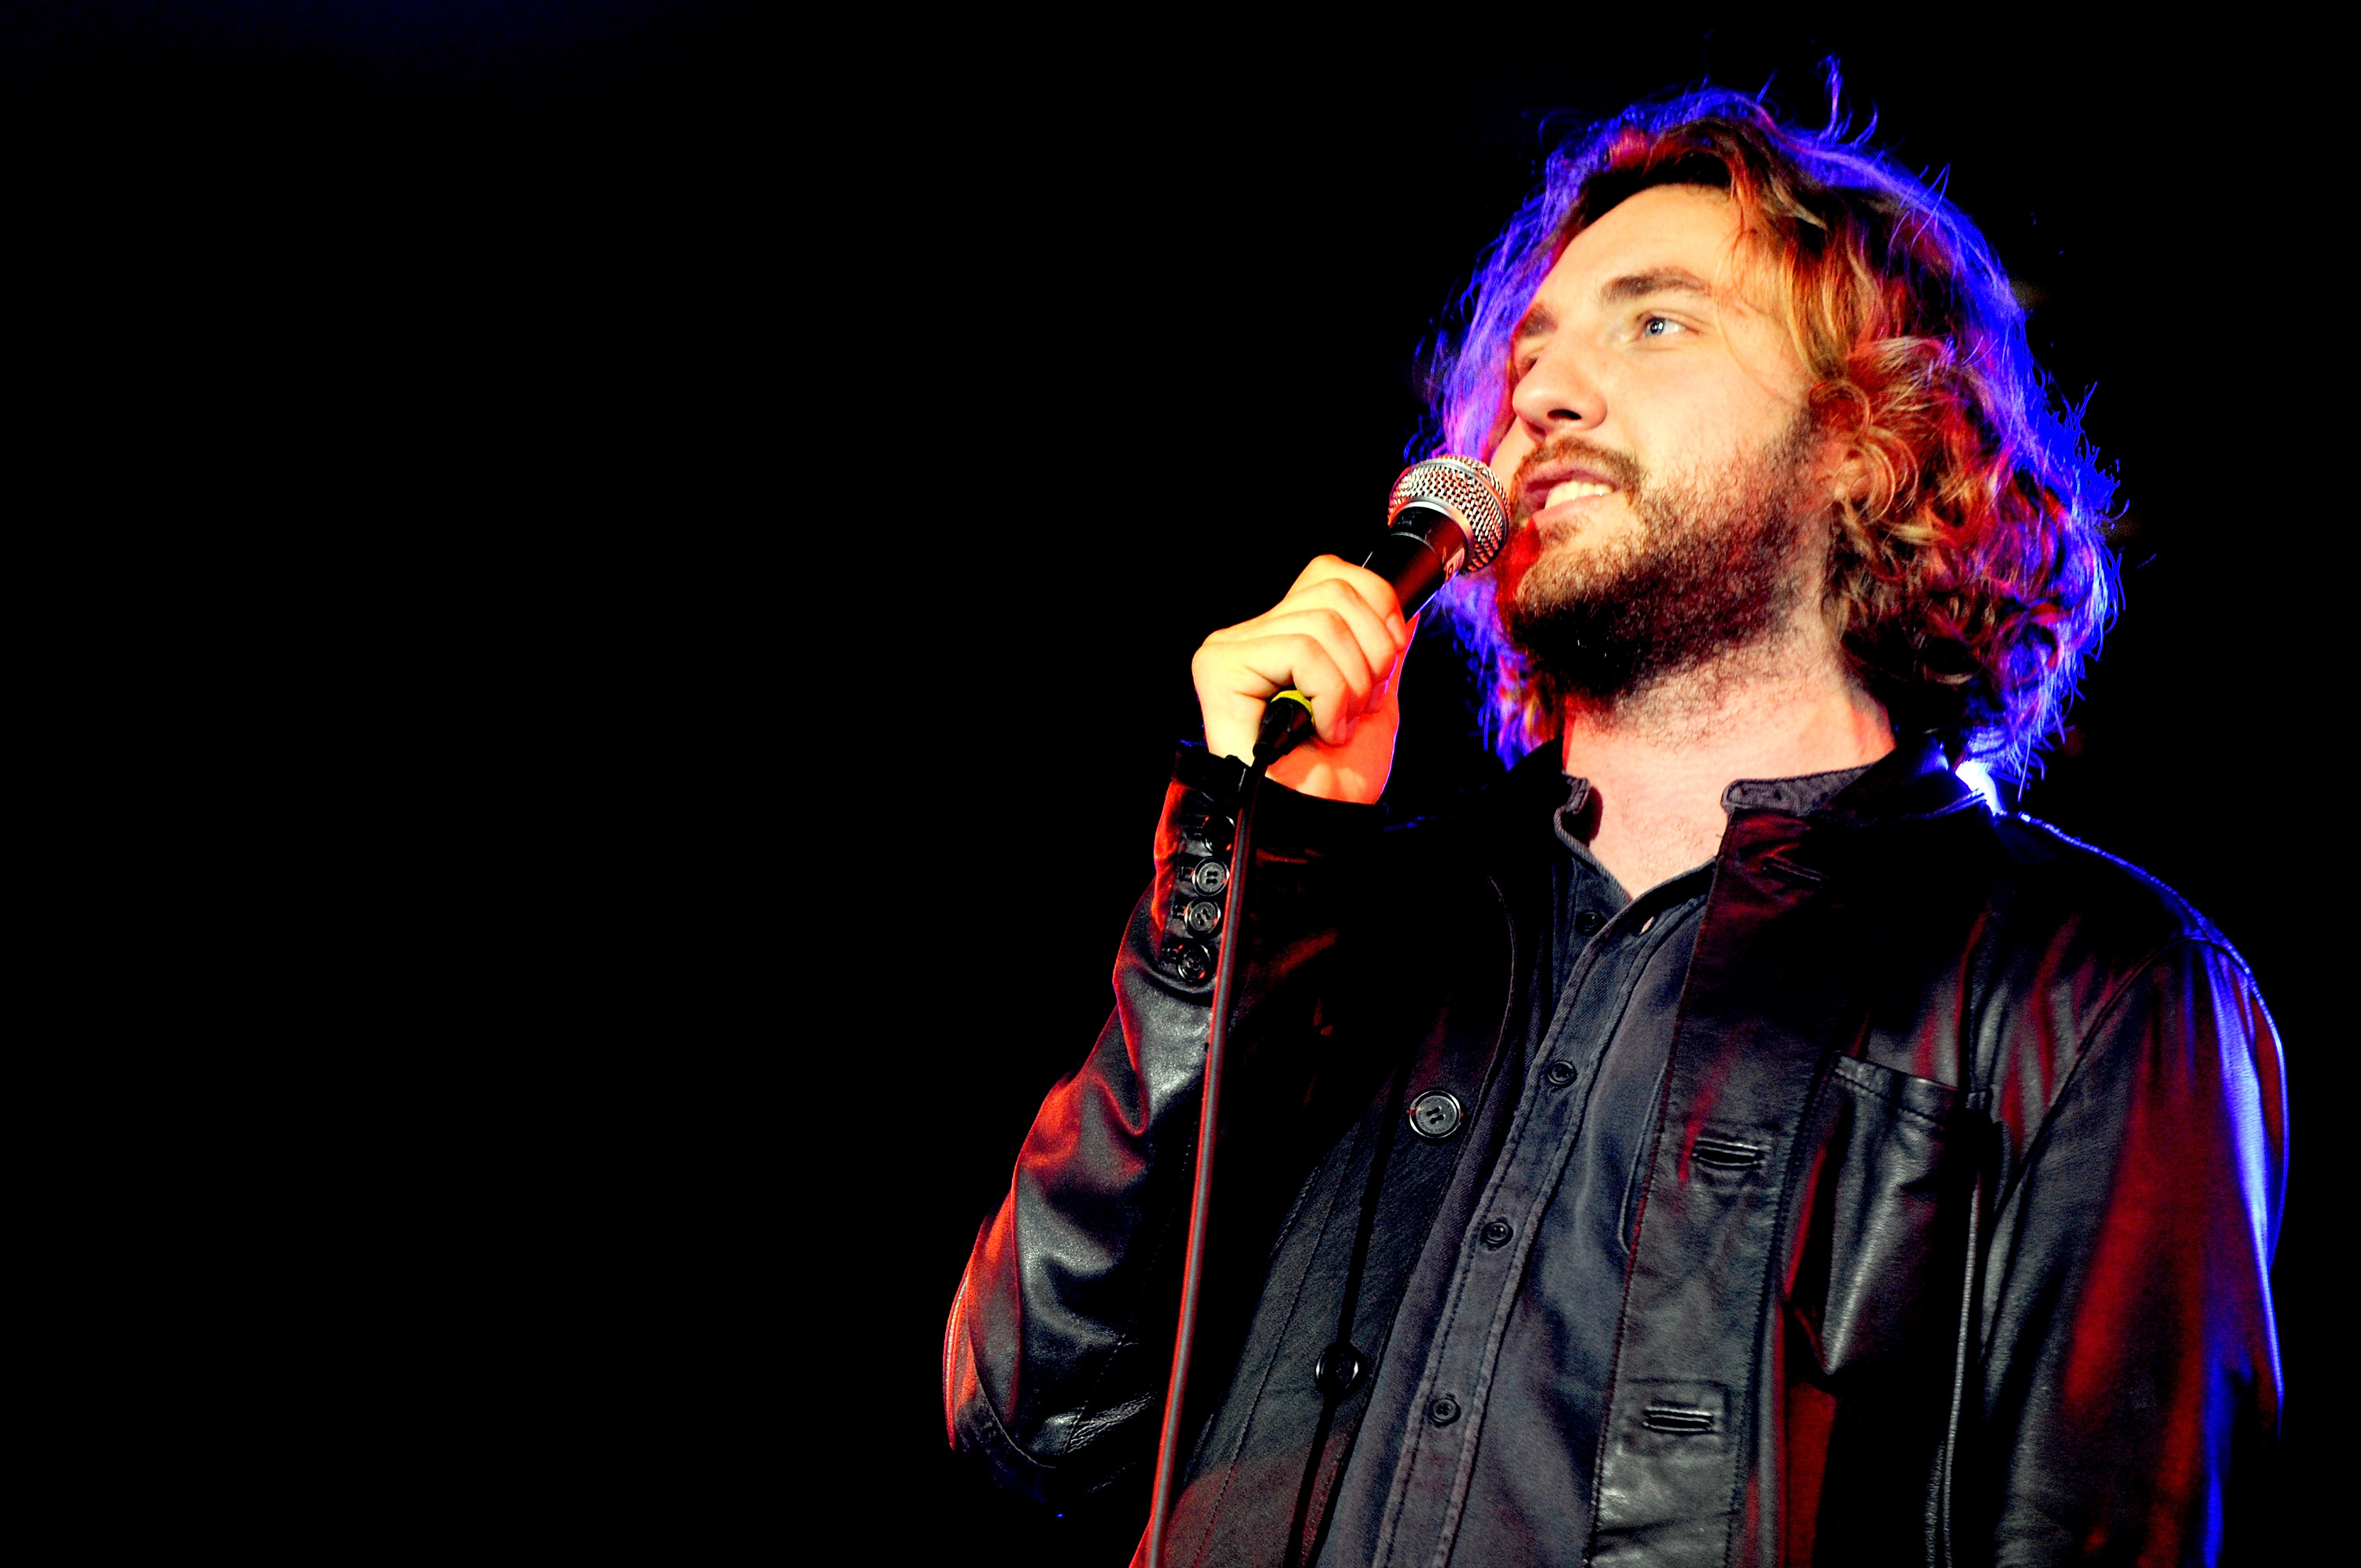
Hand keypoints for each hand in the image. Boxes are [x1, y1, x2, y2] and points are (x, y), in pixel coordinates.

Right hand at [1191, 556, 1412, 804]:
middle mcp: (1249, 636)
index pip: (1331, 572)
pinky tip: (1319, 730)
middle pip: (1334, 593)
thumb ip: (1383, 647)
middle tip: (1357, 707)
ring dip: (1351, 686)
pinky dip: (1329, 696)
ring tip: (1336, 725)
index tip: (1383, 668)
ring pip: (1323, 624)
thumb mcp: (1376, 697)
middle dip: (1371, 656)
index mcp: (1281, 634)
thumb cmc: (1339, 777)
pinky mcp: (1220, 669)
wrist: (1322, 824)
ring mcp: (1231, 651)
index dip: (1376, 610)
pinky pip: (1302, 652)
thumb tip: (1408, 605)